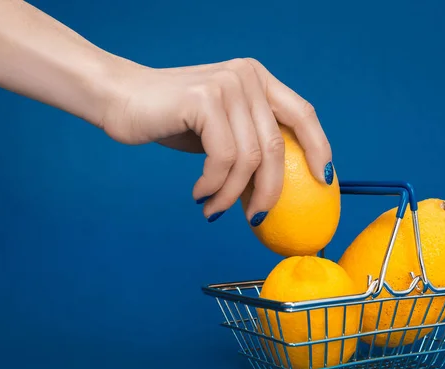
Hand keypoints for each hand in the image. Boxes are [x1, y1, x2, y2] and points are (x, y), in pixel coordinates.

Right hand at [102, 58, 332, 223]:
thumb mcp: (222, 130)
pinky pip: (224, 158)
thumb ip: (251, 144)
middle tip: (256, 216)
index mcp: (258, 79)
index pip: (302, 113)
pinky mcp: (205, 100)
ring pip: (250, 158)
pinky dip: (214, 185)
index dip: (320, 147)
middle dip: (269, 190)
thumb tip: (277, 187)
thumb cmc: (172, 120)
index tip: (325, 180)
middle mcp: (247, 77)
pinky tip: (199, 193)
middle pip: (277, 145)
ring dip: (232, 194)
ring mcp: (227, 86)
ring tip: (213, 207)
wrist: (119, 99)